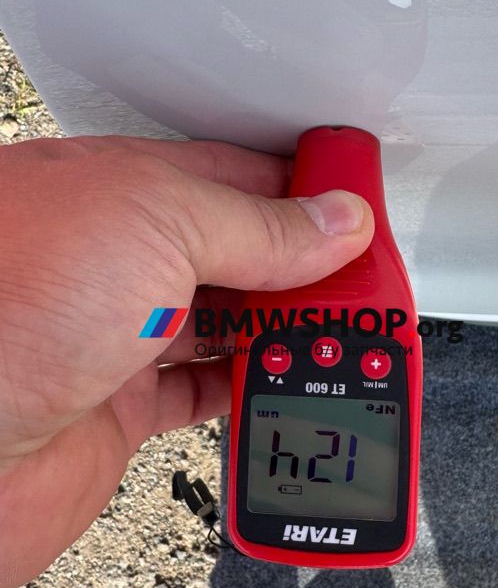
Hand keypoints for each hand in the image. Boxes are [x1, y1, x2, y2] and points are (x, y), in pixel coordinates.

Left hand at [0, 135, 372, 587]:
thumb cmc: (3, 309)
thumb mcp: (151, 225)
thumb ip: (254, 224)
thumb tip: (333, 220)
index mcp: (117, 190)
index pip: (237, 177)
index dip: (308, 188)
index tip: (365, 202)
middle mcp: (115, 260)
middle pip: (241, 253)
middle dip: (310, 270)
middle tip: (371, 288)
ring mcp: (117, 336)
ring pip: (230, 325)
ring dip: (289, 337)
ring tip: (347, 341)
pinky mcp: (118, 410)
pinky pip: (206, 395)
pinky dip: (254, 396)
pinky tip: (285, 391)